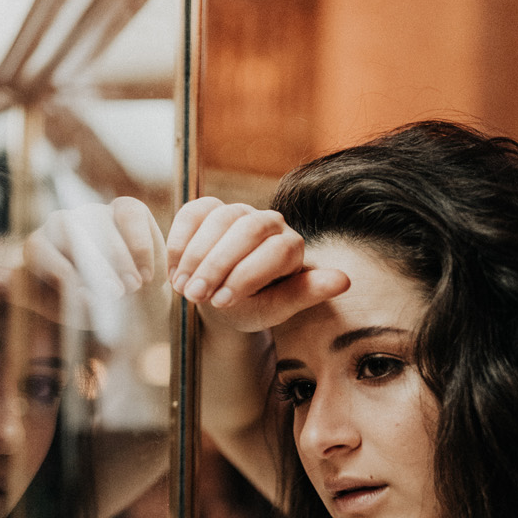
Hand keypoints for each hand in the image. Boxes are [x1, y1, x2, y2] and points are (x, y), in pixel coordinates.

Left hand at [0, 198, 166, 328]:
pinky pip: (129, 216)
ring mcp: (94, 214)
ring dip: (119, 260)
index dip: (62, 276)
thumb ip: (18, 291)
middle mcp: (63, 224)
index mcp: (39, 246)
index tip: (87, 303)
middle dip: (95, 268)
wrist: (132, 308)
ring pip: (101, 225)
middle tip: (117, 296)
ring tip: (133, 288)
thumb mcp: (51, 308)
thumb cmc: (87, 309)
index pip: (39, 250)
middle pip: (71, 234)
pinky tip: (147, 272)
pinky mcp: (125, 209)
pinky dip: (139, 244)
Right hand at [167, 200, 348, 332]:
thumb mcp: (275, 309)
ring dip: (196, 256)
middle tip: (196, 297)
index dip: (247, 275)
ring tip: (183, 289)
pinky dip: (180, 242)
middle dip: (218, 265)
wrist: (218, 299)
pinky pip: (192, 213)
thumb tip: (345, 280)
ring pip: (219, 219)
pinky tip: (172, 271)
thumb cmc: (251, 307)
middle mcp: (269, 221)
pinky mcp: (207, 208)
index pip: (277, 250)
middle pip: (247, 229)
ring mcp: (237, 211)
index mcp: (291, 246)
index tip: (223, 303)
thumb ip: (305, 294)